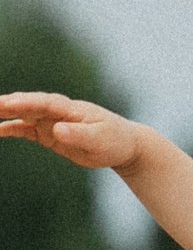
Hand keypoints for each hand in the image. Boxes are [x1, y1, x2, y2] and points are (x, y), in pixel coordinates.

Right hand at [0, 92, 146, 170]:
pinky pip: (26, 129)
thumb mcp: (99, 140)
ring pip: (25, 114)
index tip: (8, 103)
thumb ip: (78, 135)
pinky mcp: (50, 134)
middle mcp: (59, 112)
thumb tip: (57, 130)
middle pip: (30, 105)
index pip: (46, 103)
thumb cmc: (115, 140)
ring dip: (6, 113)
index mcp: (72, 109)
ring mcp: (53, 122)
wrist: (124, 145)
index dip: (27, 103)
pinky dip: (11, 129)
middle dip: (9, 104)